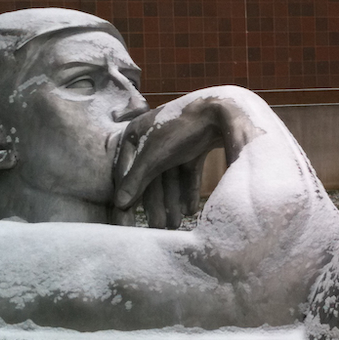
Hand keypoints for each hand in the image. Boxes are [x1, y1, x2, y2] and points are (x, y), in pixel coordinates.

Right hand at [111, 89, 261, 228]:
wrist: (219, 111)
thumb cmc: (179, 130)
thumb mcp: (154, 156)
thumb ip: (136, 180)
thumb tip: (120, 204)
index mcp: (134, 135)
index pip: (126, 174)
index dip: (127, 199)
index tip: (126, 224)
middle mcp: (151, 137)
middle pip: (150, 178)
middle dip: (156, 205)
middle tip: (159, 228)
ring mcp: (173, 141)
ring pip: (169, 178)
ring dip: (172, 201)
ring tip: (177, 224)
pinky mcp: (193, 146)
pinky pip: (187, 173)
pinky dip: (188, 190)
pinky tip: (190, 210)